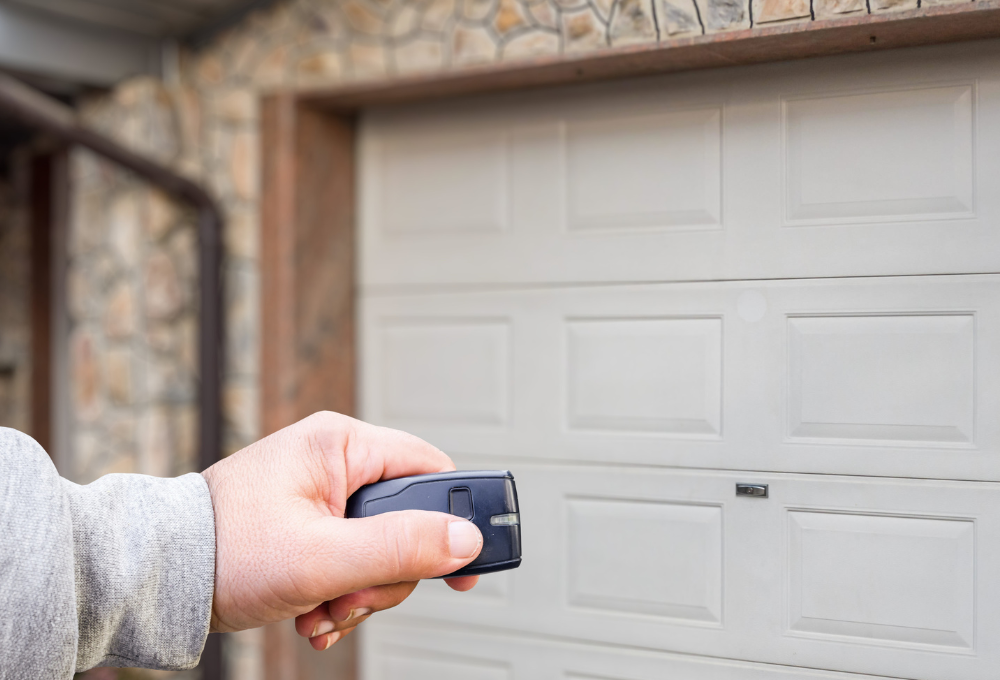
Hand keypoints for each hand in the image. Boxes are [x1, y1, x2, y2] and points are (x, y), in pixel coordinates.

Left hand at [200, 411, 482, 649]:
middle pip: (407, 519)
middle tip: (354, 596)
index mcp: (341, 444)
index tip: (465, 564)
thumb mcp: (321, 556)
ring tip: (324, 608)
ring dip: (361, 591)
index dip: (454, 518)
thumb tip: (464, 540)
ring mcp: (322, 493)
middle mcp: (334, 461)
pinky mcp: (310, 522)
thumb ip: (399, 547)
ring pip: (381, 548)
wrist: (158, 578)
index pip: (429, 469)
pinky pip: (353, 558)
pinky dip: (341, 592)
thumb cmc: (222, 550)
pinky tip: (315, 610)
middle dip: (386, 572)